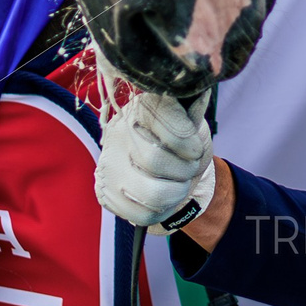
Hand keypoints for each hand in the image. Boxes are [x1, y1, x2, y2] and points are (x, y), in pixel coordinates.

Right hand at [93, 88, 215, 229]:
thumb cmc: (180, 141)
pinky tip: (164, 196)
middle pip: (155, 160)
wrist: (163, 169)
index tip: (194, 149)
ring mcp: (109, 165)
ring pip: (152, 193)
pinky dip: (163, 209)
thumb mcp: (191, 120)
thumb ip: (192, 111)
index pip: (162, 121)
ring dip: (177, 192)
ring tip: (179, 183)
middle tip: (189, 168)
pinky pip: (143, 214)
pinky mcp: (106, 194)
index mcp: (139, 108)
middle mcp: (117, 133)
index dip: (188, 141)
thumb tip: (199, 92)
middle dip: (185, 169)